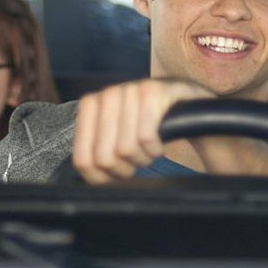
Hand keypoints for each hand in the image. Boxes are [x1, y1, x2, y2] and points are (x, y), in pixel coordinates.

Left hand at [72, 78, 212, 183]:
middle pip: (104, 158)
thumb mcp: (115, 140)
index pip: (82, 160)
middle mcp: (106, 94)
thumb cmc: (146, 127)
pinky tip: (159, 142)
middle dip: (124, 169)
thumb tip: (89, 179)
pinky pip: (146, 137)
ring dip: (143, 158)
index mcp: (90, 106)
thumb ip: (95, 156)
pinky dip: (154, 149)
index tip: (116, 173)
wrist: (185, 104)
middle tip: (136, 160)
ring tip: (148, 148)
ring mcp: (129, 89)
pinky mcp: (153, 90)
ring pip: (125, 149)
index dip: (102, 177)